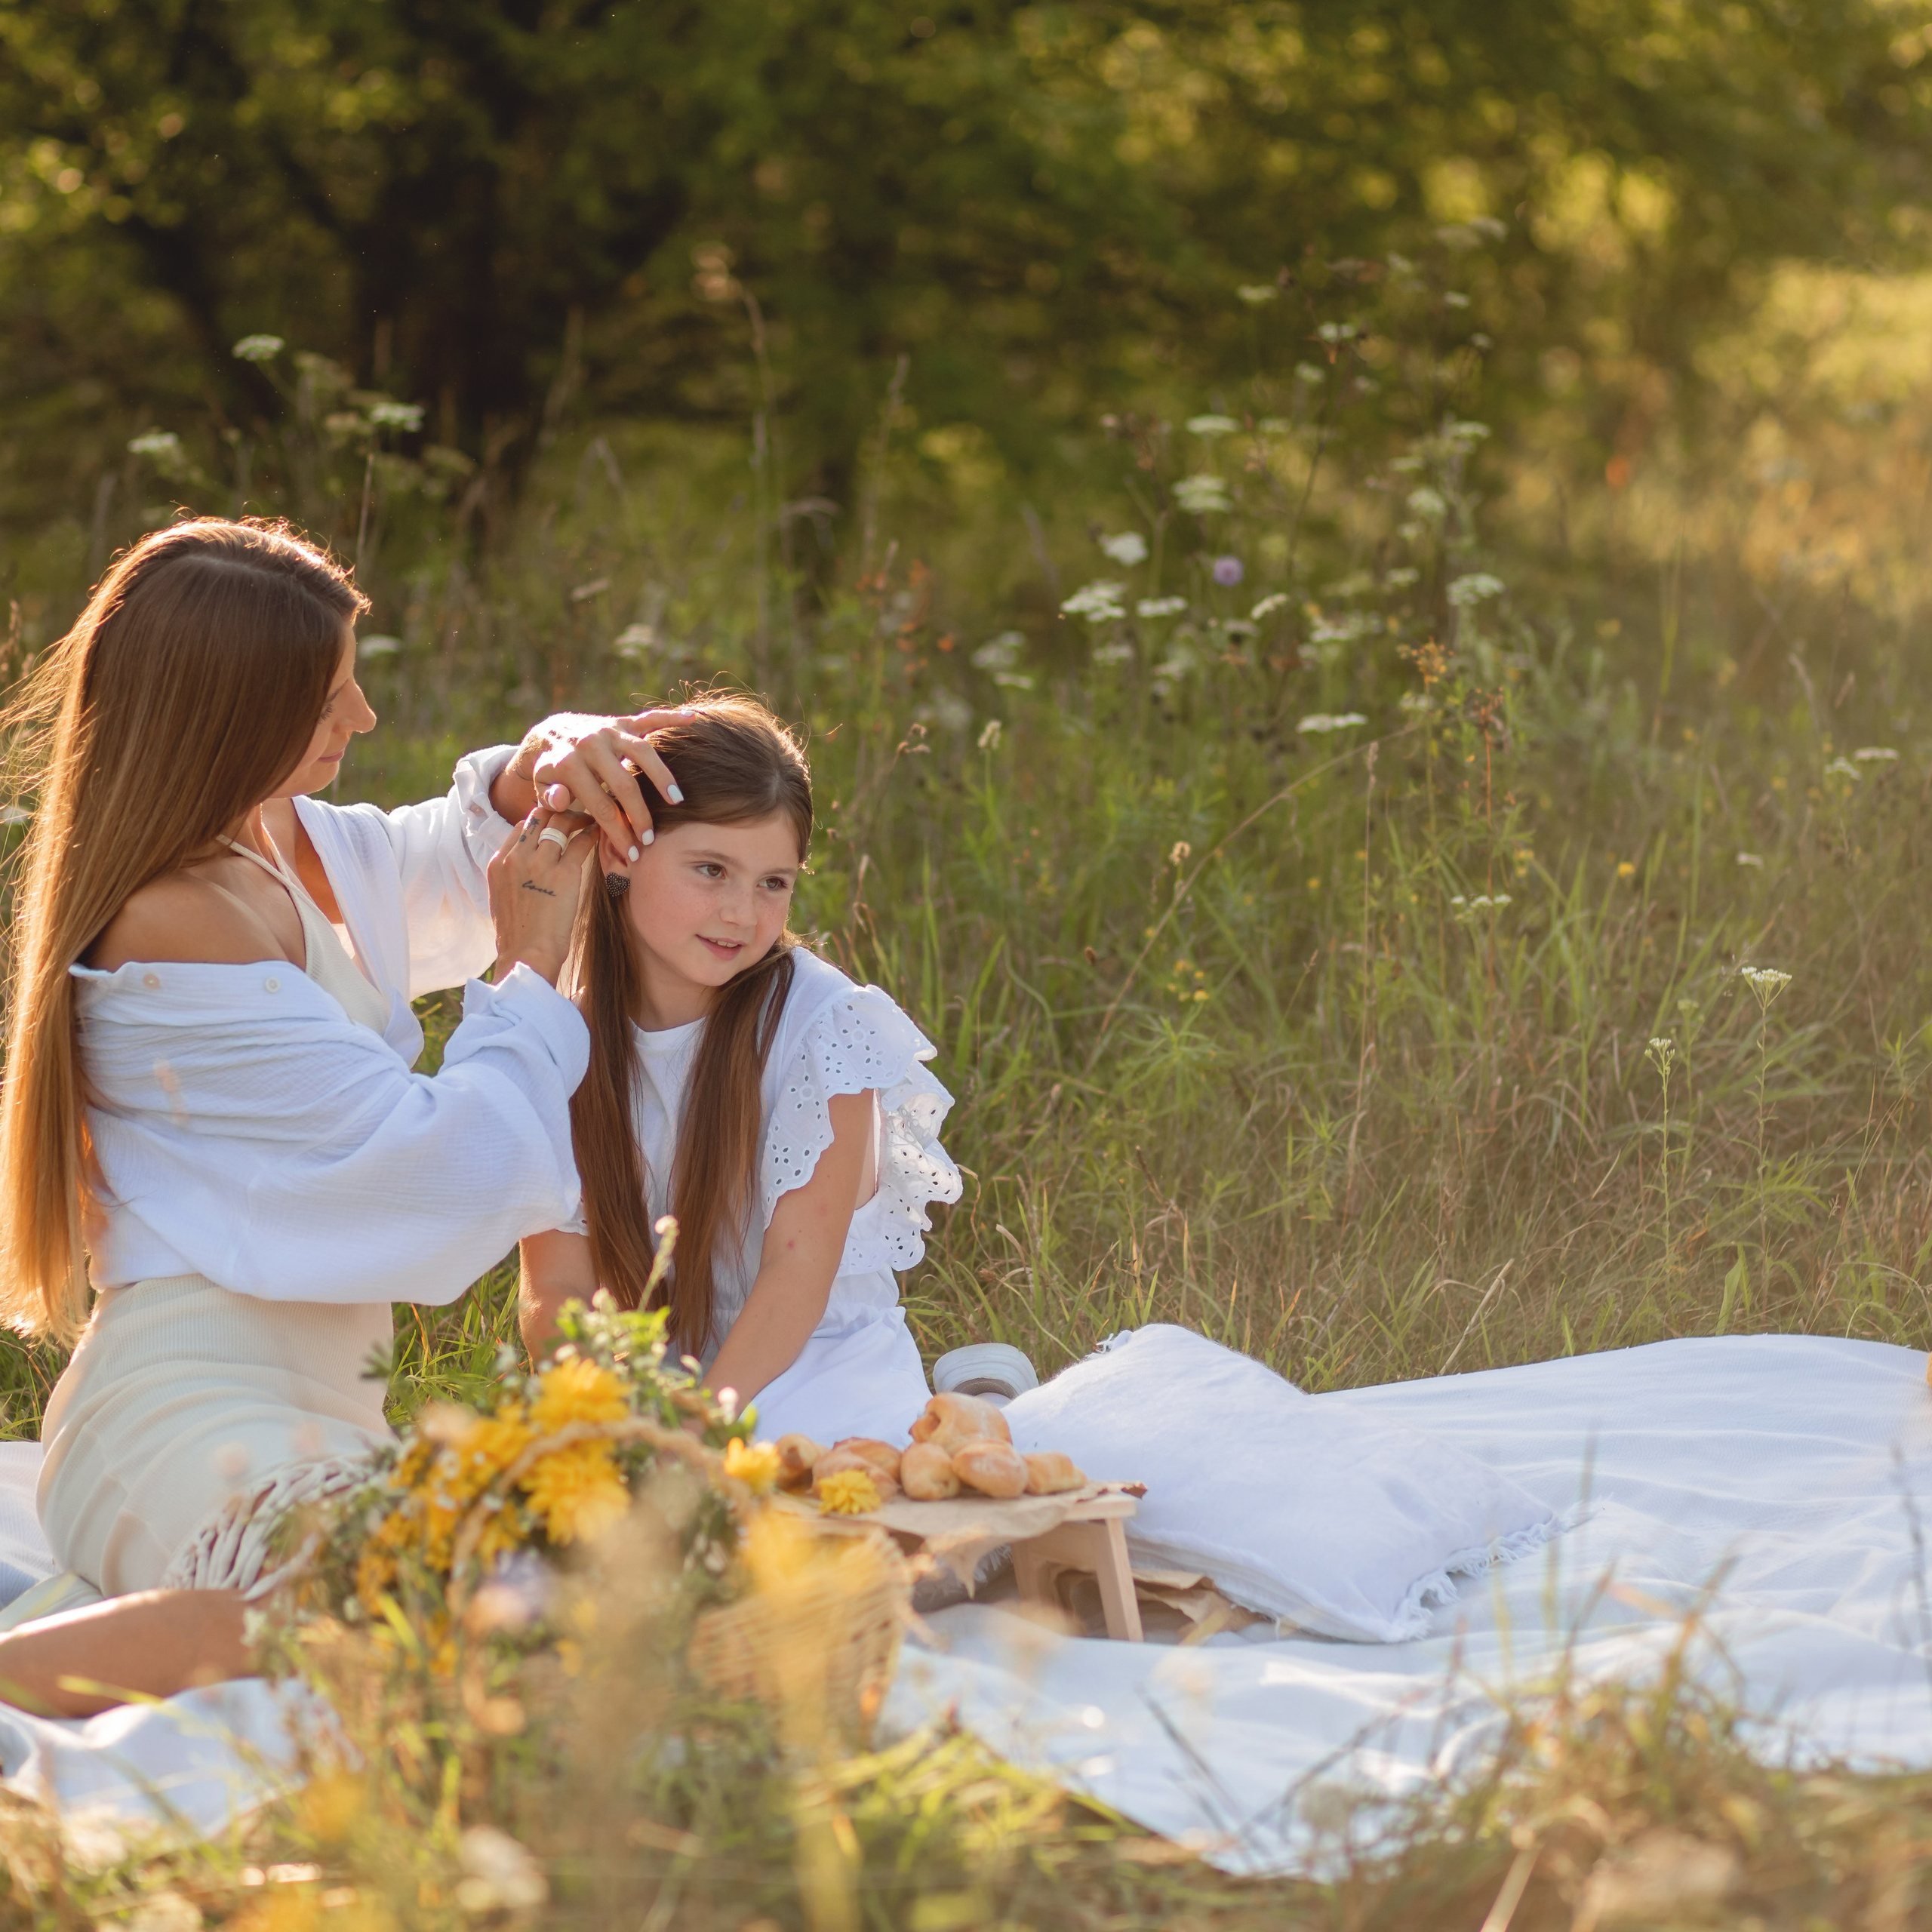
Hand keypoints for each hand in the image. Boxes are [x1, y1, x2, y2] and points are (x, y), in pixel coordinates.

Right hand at [486, 805, 591, 985]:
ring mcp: (540, 863)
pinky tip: (601, 832)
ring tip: (594, 816)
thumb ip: (512, 877)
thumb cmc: (519, 936)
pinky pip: (581, 842)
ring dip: (580, 817)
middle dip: (560, 809)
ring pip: (561, 822)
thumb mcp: (502, 900)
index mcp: (498, 863)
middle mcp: (516, 857)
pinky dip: (593, 833)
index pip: (522, 826)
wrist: (526, 956)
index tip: (557, 820)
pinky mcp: (564, 874)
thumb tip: (526, 871)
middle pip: (540, 816)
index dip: (541, 819)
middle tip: (579, 809)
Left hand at [494, 709, 690, 861]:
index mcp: (569, 763)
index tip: (632, 852)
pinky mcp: (622, 722)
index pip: (599, 805)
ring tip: (676, 800)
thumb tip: (560, 800)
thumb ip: (549, 796)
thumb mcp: (541, 786)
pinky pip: (649, 718)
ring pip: (642, 751)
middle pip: (624, 784)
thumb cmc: (551, 770)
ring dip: (662, 776)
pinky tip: (692, 719)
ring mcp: (609, 730)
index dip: (617, 832)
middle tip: (651, 838)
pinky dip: (671, 717)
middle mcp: (591, 743)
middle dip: (640, 814)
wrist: (550, 734)